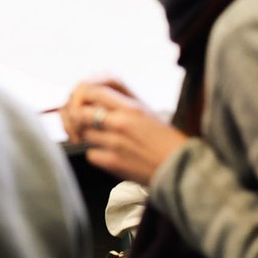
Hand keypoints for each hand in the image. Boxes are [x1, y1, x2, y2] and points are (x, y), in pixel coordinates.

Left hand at [66, 80, 188, 185]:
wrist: (184, 168)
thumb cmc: (166, 140)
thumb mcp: (146, 111)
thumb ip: (120, 101)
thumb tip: (90, 94)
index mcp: (130, 106)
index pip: (90, 89)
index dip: (78, 95)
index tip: (79, 102)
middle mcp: (121, 121)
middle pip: (78, 111)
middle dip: (74, 117)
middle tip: (78, 122)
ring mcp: (115, 142)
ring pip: (82, 133)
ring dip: (83, 136)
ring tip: (92, 138)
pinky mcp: (114, 162)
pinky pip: (90, 154)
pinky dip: (94, 155)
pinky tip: (105, 155)